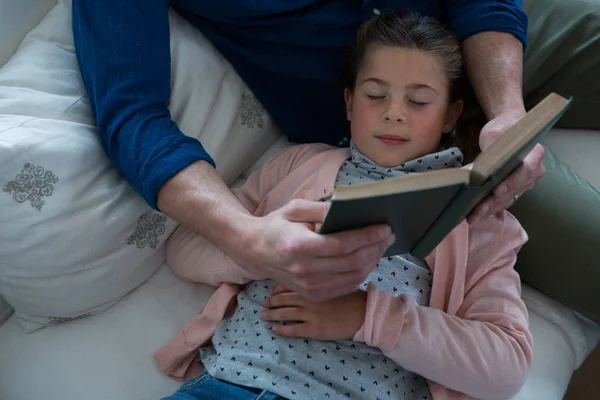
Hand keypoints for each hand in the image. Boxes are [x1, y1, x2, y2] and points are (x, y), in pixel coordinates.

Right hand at [237, 199, 393, 302]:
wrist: (254, 251)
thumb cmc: (276, 226)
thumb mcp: (294, 208)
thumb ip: (322, 208)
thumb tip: (350, 209)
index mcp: (299, 246)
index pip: (343, 245)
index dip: (367, 237)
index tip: (384, 227)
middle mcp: (304, 270)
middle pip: (352, 262)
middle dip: (376, 248)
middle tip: (389, 235)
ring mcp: (308, 286)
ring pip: (352, 277)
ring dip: (372, 261)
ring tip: (381, 246)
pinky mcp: (312, 295)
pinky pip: (345, 287)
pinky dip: (361, 274)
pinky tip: (368, 261)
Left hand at [261, 284, 366, 340]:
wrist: (364, 313)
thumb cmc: (353, 296)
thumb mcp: (335, 281)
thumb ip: (320, 278)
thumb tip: (307, 275)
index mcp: (314, 284)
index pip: (289, 284)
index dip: (277, 288)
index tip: (271, 290)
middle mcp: (309, 298)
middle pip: (284, 299)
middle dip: (271, 301)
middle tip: (263, 303)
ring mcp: (311, 314)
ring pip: (285, 314)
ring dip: (272, 314)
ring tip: (264, 316)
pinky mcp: (314, 329)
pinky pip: (293, 329)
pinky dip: (282, 329)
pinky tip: (275, 329)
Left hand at [469, 110, 545, 220]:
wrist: (507, 130)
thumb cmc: (503, 130)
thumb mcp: (495, 132)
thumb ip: (491, 145)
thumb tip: (481, 164)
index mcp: (534, 154)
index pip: (525, 171)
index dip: (511, 183)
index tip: (497, 191)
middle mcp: (534, 171)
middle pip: (515, 190)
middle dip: (496, 201)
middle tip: (479, 209)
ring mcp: (524, 182)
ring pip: (509, 199)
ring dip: (491, 208)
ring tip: (473, 216)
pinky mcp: (514, 190)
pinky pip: (503, 201)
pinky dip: (490, 208)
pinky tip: (475, 214)